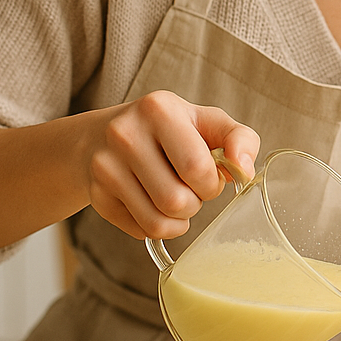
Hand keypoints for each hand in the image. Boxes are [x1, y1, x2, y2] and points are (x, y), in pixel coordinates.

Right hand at [81, 90, 259, 240]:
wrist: (101, 135)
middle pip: (177, 201)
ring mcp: (104, 166)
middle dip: (196, 203)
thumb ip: (240, 139)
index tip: (209, 176)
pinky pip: (140, 231)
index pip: (197, 168)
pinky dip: (158, 226)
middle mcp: (125, 134)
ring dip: (178, 220)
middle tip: (191, 188)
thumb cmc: (169, 130)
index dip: (212, 183)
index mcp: (158, 109)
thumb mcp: (207, 121)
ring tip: (176, 197)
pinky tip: (153, 204)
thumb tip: (244, 170)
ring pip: (158, 222)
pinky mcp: (96, 195)